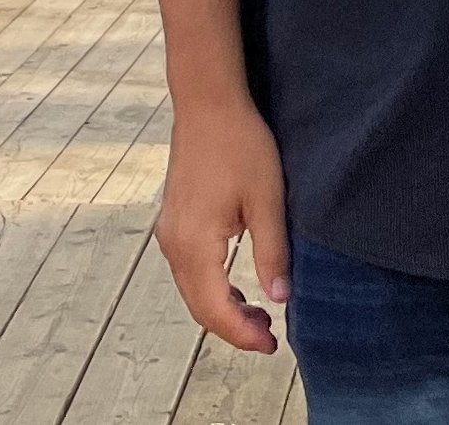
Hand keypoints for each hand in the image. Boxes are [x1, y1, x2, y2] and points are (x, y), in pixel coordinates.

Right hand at [152, 95, 288, 354]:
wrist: (207, 104)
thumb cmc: (241, 145)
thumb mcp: (267, 199)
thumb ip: (272, 253)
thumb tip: (280, 299)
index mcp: (196, 243)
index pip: (216, 309)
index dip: (243, 334)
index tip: (273, 345)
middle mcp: (174, 245)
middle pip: (199, 307)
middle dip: (233, 328)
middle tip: (271, 337)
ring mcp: (168, 233)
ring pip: (192, 291)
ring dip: (223, 309)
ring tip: (261, 315)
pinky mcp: (172, 222)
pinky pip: (189, 271)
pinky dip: (212, 288)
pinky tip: (238, 286)